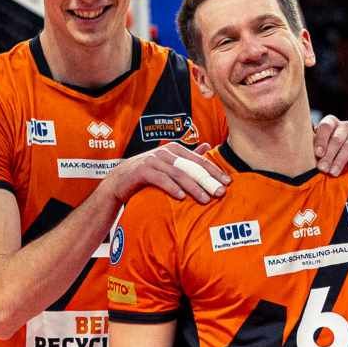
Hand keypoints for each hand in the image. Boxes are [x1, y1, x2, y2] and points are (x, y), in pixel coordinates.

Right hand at [102, 143, 225, 205]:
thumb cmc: (148, 174)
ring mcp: (153, 160)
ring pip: (178, 173)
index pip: (199, 160)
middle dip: (208, 180)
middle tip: (220, 192)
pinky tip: (181, 198)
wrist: (119, 181)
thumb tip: (208, 146)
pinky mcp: (142, 170)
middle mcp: (165, 152)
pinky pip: (160, 179)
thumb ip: (188, 156)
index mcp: (175, 149)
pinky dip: (172, 188)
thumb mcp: (169, 164)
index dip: (214, 171)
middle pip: (191, 167)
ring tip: (205, 199)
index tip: (228, 182)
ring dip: (193, 187)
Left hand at [312, 114, 347, 174]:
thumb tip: (296, 151)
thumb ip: (309, 148)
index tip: (318, 154)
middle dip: (329, 155)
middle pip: (337, 138)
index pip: (326, 126)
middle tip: (323, 169)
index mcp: (331, 123)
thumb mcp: (317, 151)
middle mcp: (345, 126)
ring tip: (334, 172)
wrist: (347, 164)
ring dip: (341, 160)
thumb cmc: (326, 156)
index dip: (321, 140)